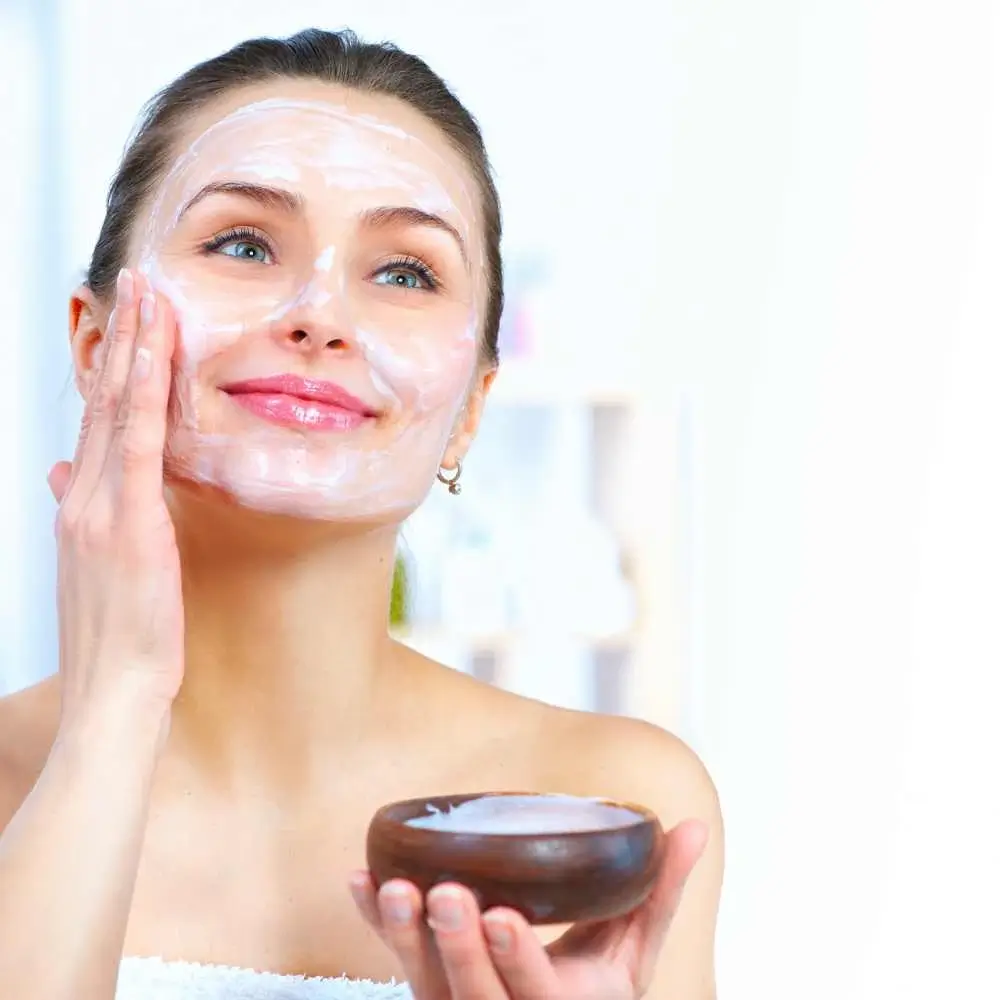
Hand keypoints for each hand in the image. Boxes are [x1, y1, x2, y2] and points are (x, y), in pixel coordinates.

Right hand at [51, 268, 183, 722]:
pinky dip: (145, 396)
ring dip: (135, 348)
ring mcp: (102, 509)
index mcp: (82, 509)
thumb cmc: (116, 639)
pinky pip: (138, 445)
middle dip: (122, 340)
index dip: (111, 370)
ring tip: (148, 294)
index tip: (126, 324)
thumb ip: (80, 514)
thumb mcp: (95, 568)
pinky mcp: (131, 524)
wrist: (114, 693)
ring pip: (117, 411)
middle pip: (102, 402)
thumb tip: (63, 471)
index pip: (96, 424)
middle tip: (135, 282)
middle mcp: (85, 499)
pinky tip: (156, 355)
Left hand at [350, 819, 707, 998]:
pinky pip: (401, 961)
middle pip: (474, 995)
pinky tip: (361, 879)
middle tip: (443, 891)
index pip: (538, 993)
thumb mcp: (635, 950)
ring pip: (427, 985)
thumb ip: (661, 891)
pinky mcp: (434, 994)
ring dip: (406, 935)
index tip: (501, 913)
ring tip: (390, 885)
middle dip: (456, 946)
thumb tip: (692, 825)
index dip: (517, 958)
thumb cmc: (600, 988)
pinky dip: (377, 924)